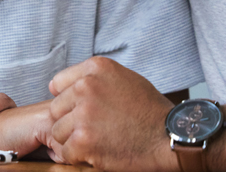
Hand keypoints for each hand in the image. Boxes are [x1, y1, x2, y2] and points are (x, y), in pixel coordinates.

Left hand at [47, 57, 177, 171]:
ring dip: (73, 140)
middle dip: (69, 122)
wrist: (170, 138)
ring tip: (97, 141)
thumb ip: (93, 79)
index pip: (58, 84)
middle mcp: (86, 87)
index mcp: (96, 68)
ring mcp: (84, 114)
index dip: (68, 101)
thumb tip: (57, 87)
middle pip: (55, 109)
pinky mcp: (84, 140)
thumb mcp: (124, 79)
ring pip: (57, 131)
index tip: (81, 110)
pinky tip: (97, 153)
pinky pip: (65, 151)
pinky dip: (78, 156)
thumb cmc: (150, 111)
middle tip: (93, 130)